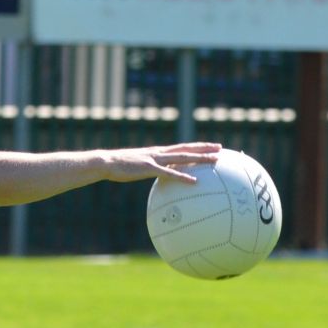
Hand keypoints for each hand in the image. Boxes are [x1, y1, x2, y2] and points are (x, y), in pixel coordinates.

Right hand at [102, 141, 222, 183]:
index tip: (210, 146)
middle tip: (220, 148)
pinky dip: (183, 177)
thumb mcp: (136, 166)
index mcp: (157, 151)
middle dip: (204, 147)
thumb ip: (147, 169)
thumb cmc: (118, 167)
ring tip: (215, 160)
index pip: (181, 147)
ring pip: (182, 158)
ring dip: (199, 158)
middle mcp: (159, 152)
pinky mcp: (149, 169)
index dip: (196, 146)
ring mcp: (155, 159)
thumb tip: (155, 176)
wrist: (106, 163)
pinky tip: (195, 182)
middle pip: (186, 148)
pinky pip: (170, 174)